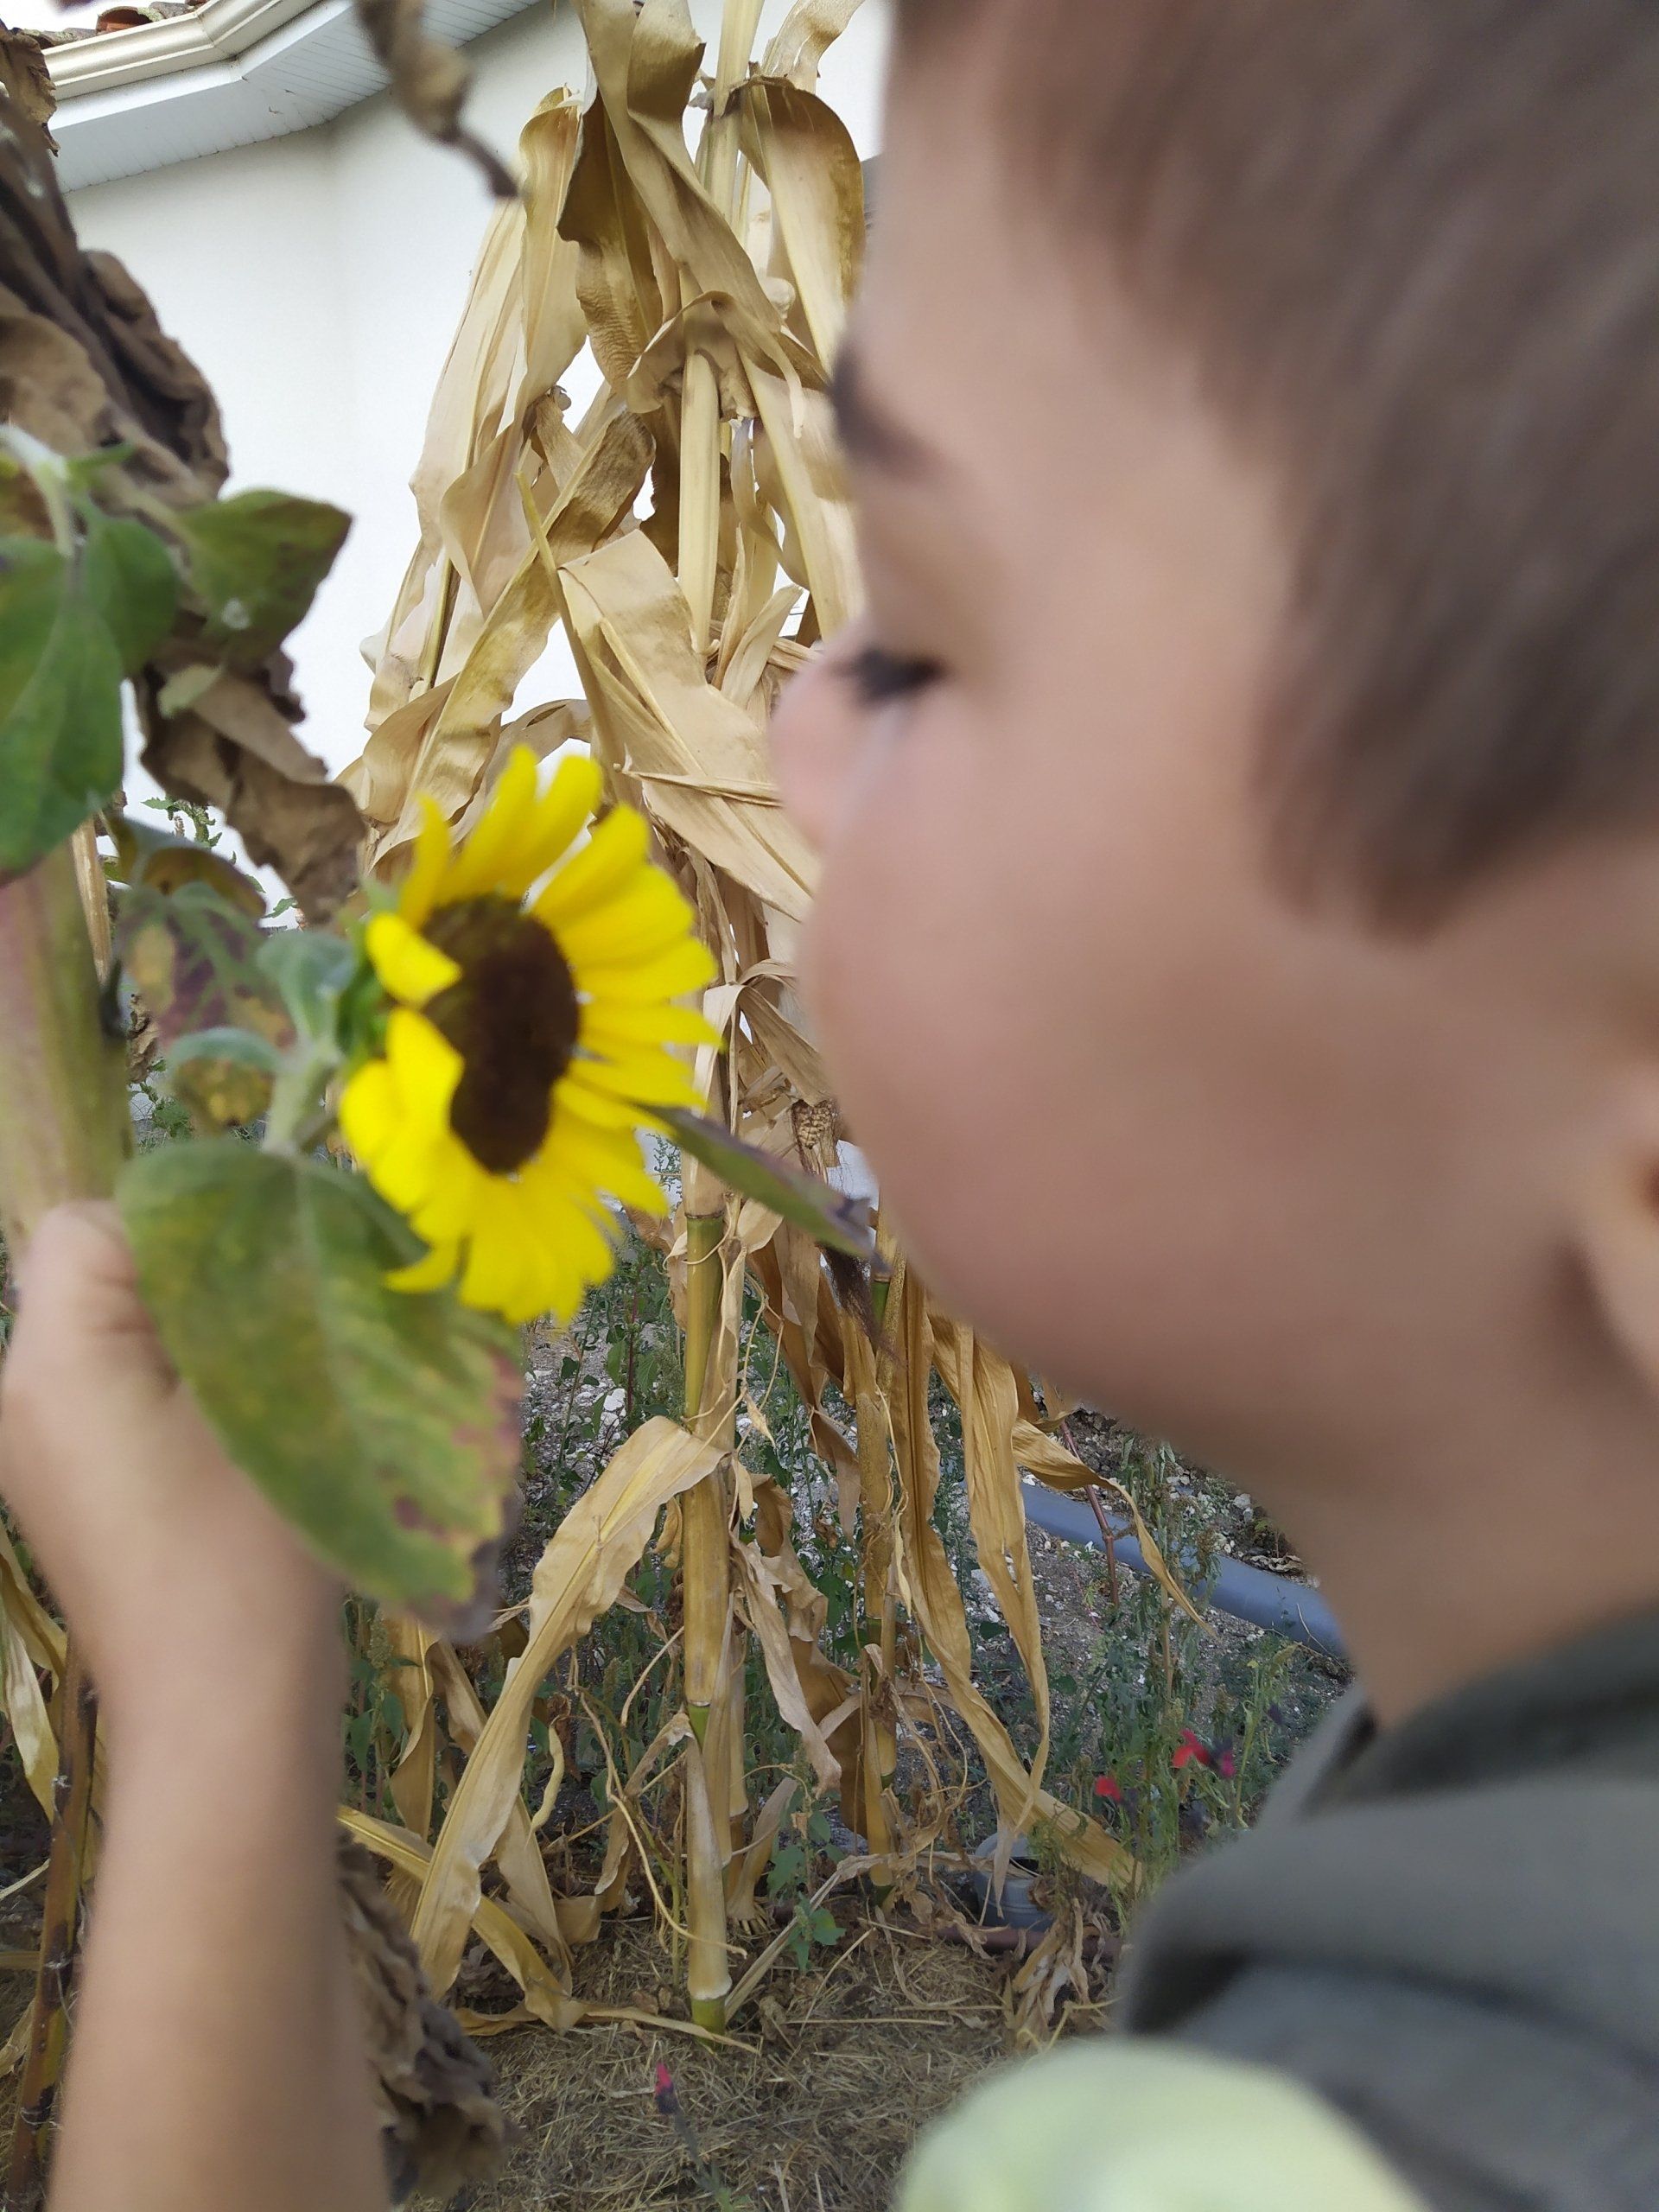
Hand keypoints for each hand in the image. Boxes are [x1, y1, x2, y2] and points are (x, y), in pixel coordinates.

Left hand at [0, 1201, 338, 1734]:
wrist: (221, 1716)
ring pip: (120, 1335)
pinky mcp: (71, 1489)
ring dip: (200, 1339)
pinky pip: (122, 1395)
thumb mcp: (271, 1396)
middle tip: (285, 1328)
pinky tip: (245, 1443)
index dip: (183, 1224)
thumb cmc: (248, 1553)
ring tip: (275, 1387)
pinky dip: (184, 1394)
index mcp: (52, 1359)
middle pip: (101, 1275)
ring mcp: (38, 1449)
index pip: (89, 1223)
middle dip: (198, 1280)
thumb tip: (282, 1224)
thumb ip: (262, 1293)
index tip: (266, 1274)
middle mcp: (20, 1394)